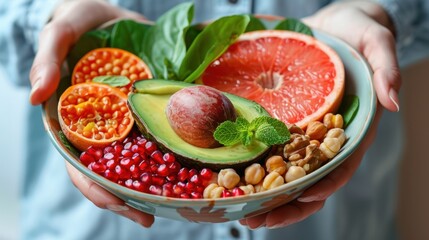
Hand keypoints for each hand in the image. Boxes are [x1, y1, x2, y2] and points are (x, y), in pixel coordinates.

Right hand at [29, 0, 153, 226]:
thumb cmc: (78, 23)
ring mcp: (125, 120)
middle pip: (110, 172)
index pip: (79, 164)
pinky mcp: (146, 110)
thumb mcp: (60, 32)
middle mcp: (100, 126)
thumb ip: (46, 59)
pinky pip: (156, 135)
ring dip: (150, 184)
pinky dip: (167, 154)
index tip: (116, 203)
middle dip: (126, 197)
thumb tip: (35, 96)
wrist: (109, 15)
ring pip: (135, 160)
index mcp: (72, 120)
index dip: (95, 187)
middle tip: (150, 215)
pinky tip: (183, 168)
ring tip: (172, 202)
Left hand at [240, 2, 400, 228]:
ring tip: (241, 210)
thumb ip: (386, 67)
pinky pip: (272, 152)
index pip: (341, 164)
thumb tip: (394, 101)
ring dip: (267, 196)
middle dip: (287, 204)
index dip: (326, 184)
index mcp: (352, 128)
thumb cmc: (357, 32)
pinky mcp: (287, 124)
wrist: (334, 26)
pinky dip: (257, 170)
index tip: (305, 196)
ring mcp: (305, 133)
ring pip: (288, 174)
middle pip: (310, 180)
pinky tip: (236, 180)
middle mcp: (327, 137)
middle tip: (258, 218)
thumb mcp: (375, 41)